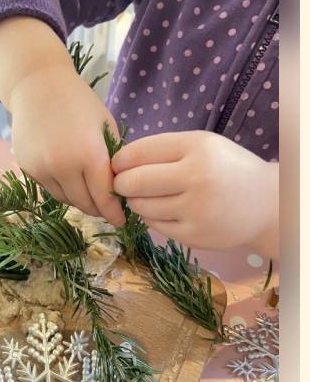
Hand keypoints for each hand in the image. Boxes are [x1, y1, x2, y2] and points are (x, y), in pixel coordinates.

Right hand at [9, 64, 124, 226]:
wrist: (37, 86)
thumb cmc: (79, 102)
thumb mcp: (105, 125)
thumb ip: (113, 158)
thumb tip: (120, 188)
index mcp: (88, 154)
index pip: (104, 196)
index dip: (114, 212)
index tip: (120, 221)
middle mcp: (62, 166)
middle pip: (84, 203)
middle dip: (98, 208)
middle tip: (107, 208)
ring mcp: (41, 168)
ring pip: (65, 199)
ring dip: (79, 199)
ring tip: (89, 192)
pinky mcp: (26, 168)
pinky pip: (48, 188)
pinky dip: (61, 187)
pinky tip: (68, 176)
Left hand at [111, 130, 278, 254]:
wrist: (265, 204)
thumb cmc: (226, 168)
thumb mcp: (202, 145)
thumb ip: (164, 150)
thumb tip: (118, 163)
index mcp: (197, 148)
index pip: (139, 152)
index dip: (120, 160)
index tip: (117, 165)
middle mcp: (197, 177)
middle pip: (134, 182)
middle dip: (121, 183)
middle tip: (122, 183)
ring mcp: (196, 210)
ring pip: (141, 206)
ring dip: (135, 201)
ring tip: (146, 196)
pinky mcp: (194, 235)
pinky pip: (155, 225)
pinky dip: (152, 217)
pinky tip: (164, 210)